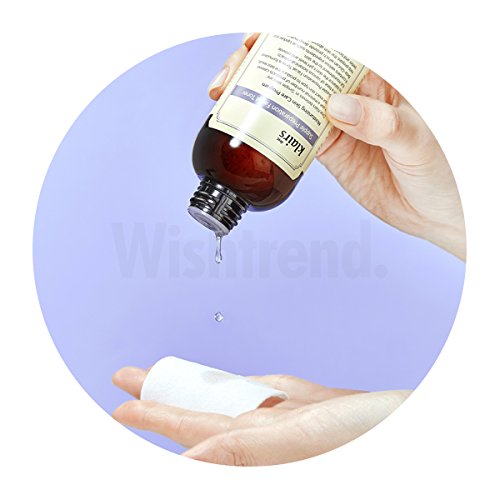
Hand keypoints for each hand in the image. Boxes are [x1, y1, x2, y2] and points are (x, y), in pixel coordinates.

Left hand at [112, 366, 410, 465]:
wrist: (400, 418)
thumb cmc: (365, 433)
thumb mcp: (300, 440)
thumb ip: (241, 452)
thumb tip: (188, 461)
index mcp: (255, 442)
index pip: (191, 429)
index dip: (154, 418)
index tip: (122, 411)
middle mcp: (261, 430)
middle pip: (197, 410)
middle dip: (158, 396)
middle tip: (126, 379)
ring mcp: (278, 415)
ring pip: (223, 397)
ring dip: (189, 388)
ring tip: (159, 380)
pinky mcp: (298, 400)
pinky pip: (255, 390)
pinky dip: (230, 387)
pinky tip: (218, 387)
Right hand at [209, 34, 465, 260]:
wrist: (437, 212)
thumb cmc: (444, 168)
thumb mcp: (418, 140)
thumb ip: (381, 122)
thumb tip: (336, 107)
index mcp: (376, 76)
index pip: (326, 46)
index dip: (290, 39)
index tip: (260, 42)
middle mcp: (351, 94)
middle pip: (296, 69)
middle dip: (259, 67)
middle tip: (232, 78)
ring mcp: (335, 123)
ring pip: (287, 101)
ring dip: (255, 100)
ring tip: (227, 102)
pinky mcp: (327, 151)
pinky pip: (292, 137)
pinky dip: (268, 135)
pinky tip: (250, 134)